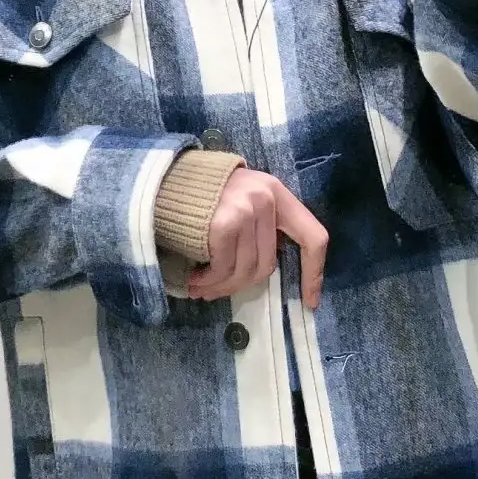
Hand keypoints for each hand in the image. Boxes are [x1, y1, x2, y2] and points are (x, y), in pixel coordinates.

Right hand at [187, 168, 328, 309]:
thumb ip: (262, 225)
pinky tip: (195, 280)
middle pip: (268, 263)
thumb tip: (268, 268)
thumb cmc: (204, 192)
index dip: (313, 273)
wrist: (163, 177)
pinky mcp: (224, 224)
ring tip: (202, 288)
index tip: (310, 302)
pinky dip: (209, 280)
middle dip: (242, 284)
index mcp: (277, 192)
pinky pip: (224, 267)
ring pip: (245, 270)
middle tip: (218, 291)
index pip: (313, 236)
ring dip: (221, 286)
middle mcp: (266, 199)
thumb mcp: (243, 197)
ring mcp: (246, 211)